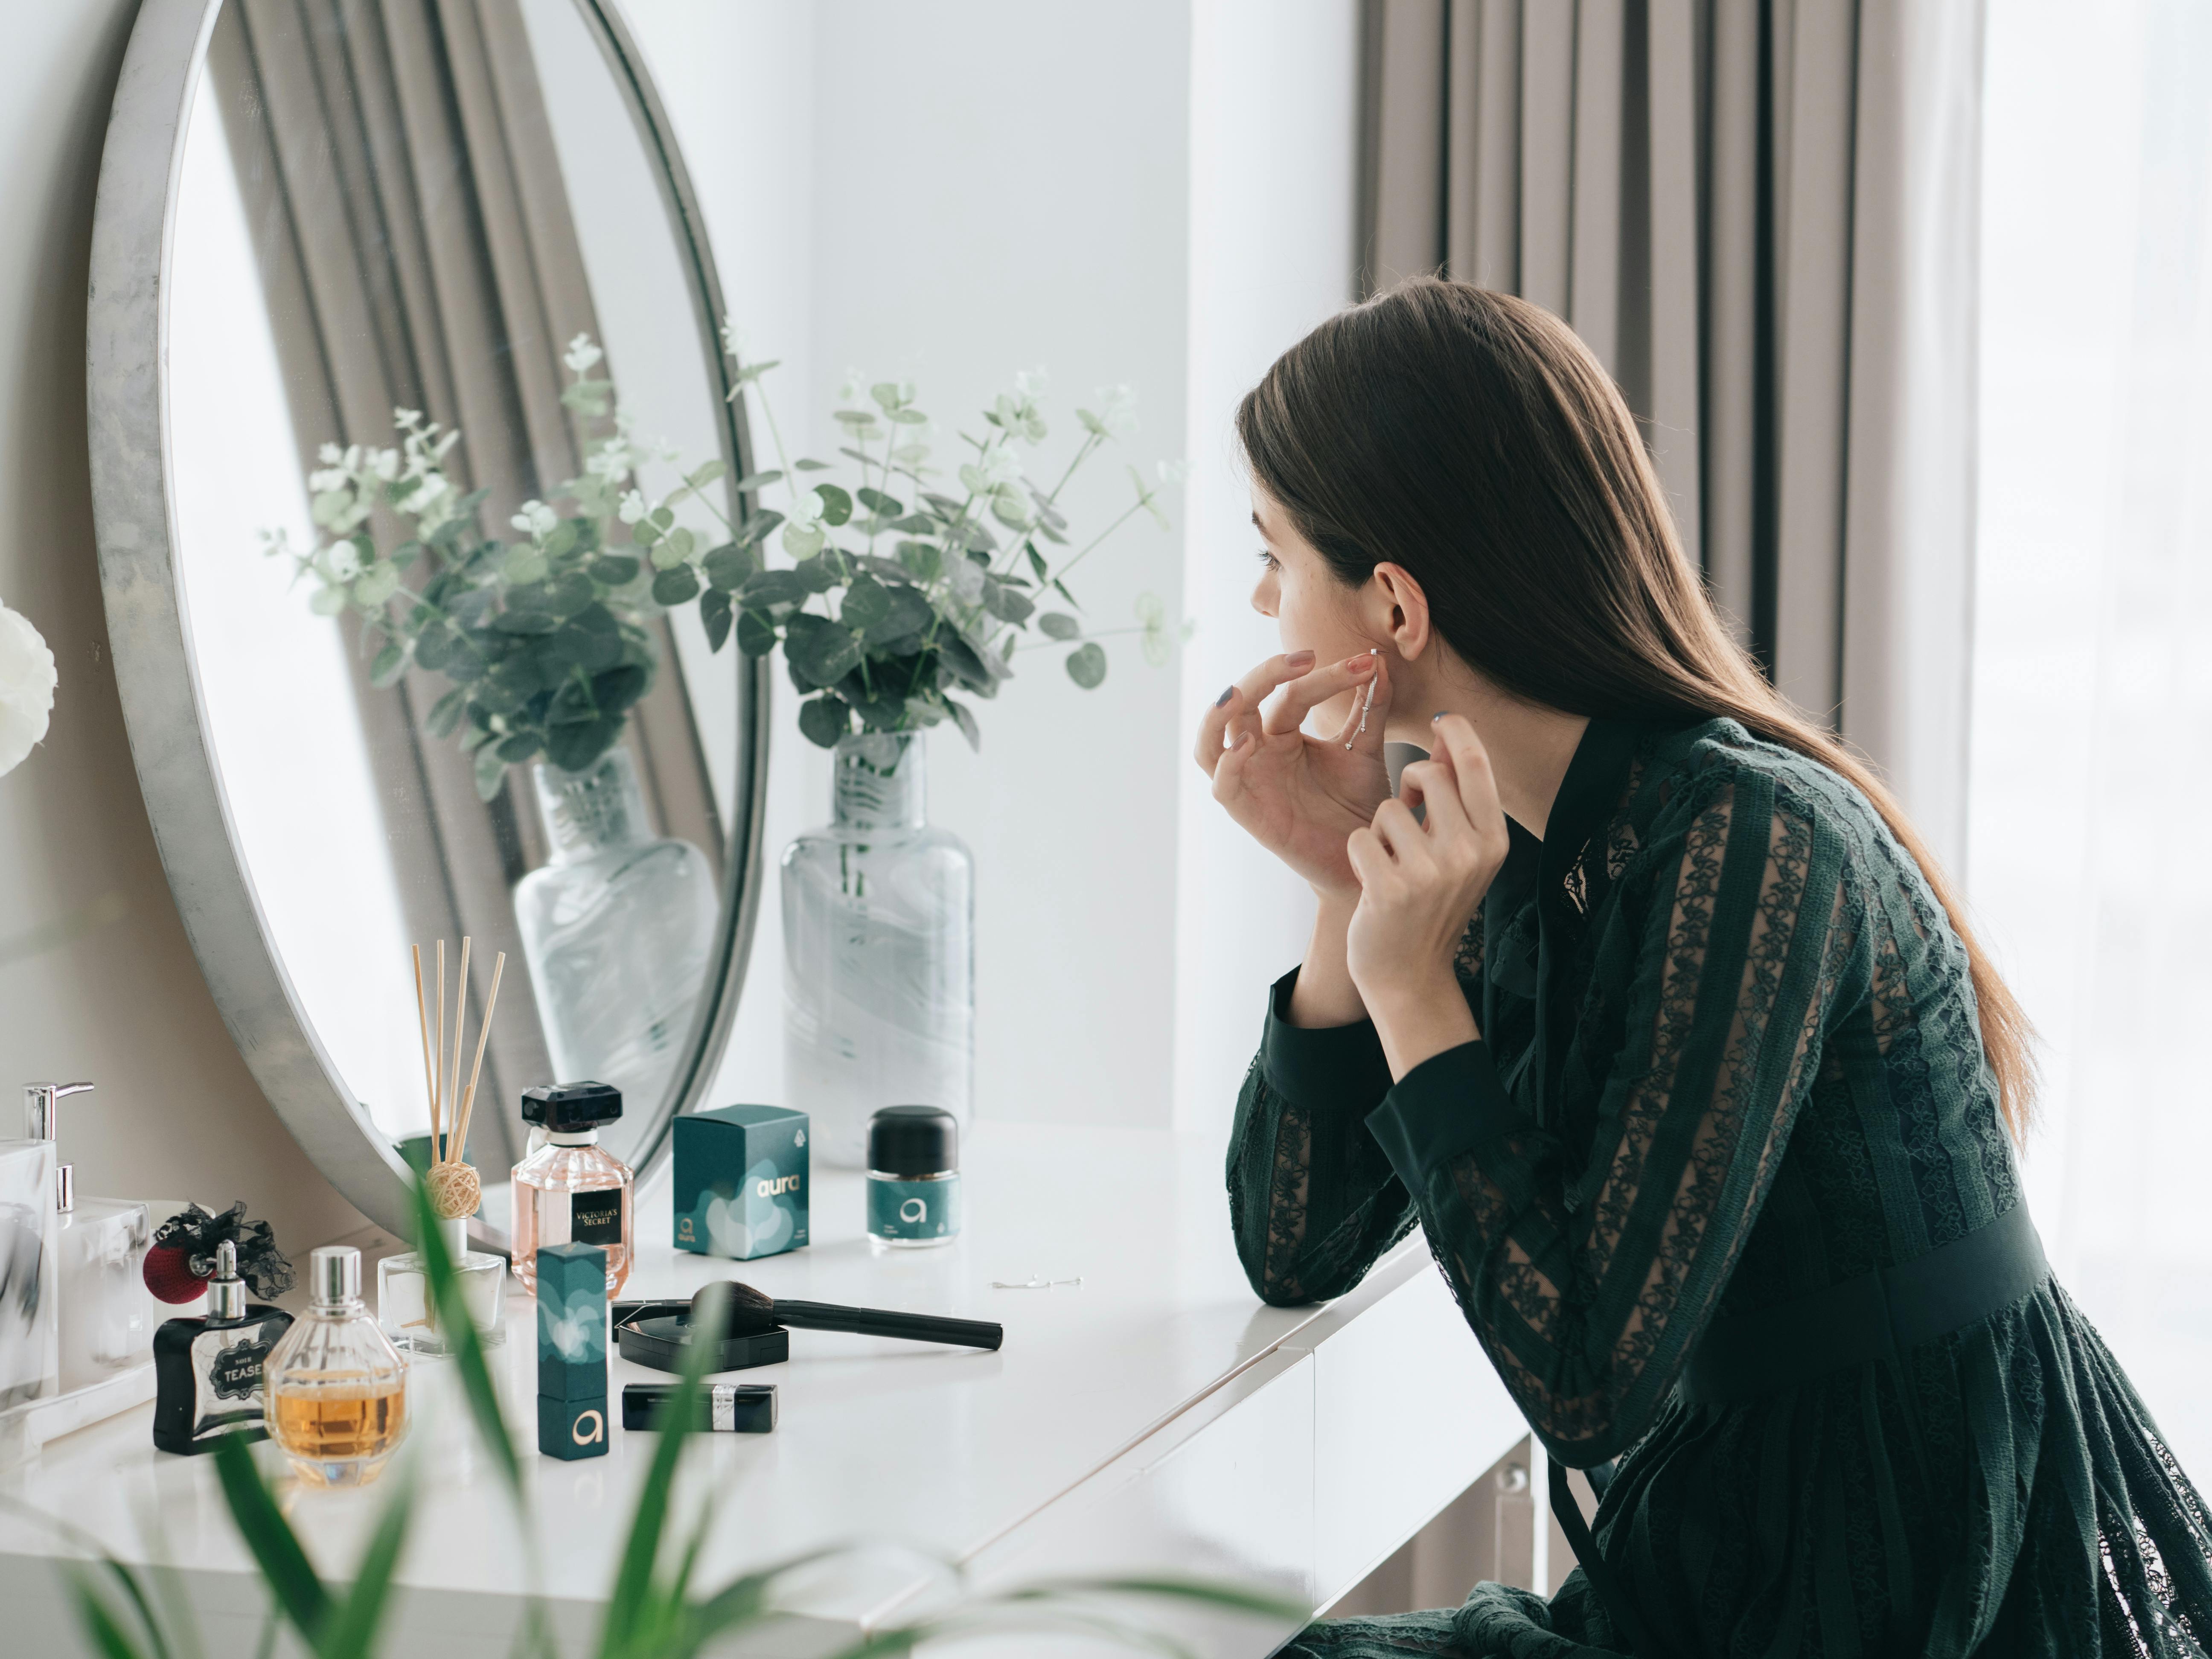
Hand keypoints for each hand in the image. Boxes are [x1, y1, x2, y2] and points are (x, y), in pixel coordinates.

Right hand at [1195, 649, 1393, 899]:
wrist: (1368, 855)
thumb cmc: (1358, 804)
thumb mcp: (1364, 749)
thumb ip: (1369, 707)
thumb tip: (1377, 658)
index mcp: (1283, 733)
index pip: (1293, 692)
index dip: (1329, 676)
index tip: (1367, 663)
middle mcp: (1259, 752)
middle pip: (1242, 702)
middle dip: (1266, 674)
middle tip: (1304, 658)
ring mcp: (1250, 781)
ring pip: (1211, 742)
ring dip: (1219, 713)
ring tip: (1240, 692)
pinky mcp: (1249, 814)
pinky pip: (1223, 786)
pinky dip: (1227, 764)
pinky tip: (1246, 745)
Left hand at [1344, 715, 1510, 1075]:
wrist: (1409, 973)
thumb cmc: (1430, 903)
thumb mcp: (1458, 849)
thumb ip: (1457, 793)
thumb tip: (1449, 730)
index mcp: (1494, 840)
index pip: (1476, 763)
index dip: (1455, 730)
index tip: (1438, 722)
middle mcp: (1470, 854)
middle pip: (1429, 773)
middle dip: (1408, 781)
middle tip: (1407, 809)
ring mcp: (1432, 874)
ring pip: (1388, 808)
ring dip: (1380, 830)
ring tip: (1392, 863)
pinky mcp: (1392, 889)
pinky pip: (1360, 838)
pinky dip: (1359, 854)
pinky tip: (1373, 882)